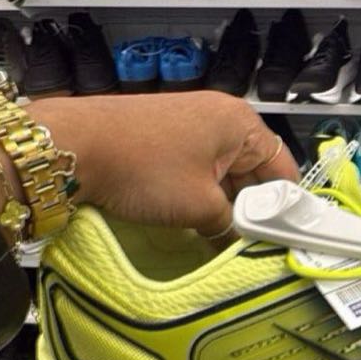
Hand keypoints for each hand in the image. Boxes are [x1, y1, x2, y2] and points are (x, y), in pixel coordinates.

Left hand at [30, 91, 299, 241]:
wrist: (74, 146)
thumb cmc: (144, 169)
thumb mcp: (199, 206)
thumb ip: (231, 225)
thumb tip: (242, 242)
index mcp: (240, 123)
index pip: (283, 166)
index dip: (287, 204)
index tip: (285, 237)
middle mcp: (221, 116)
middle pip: (254, 169)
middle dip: (253, 206)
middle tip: (254, 243)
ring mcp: (191, 122)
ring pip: (225, 171)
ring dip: (226, 203)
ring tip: (225, 238)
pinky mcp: (167, 134)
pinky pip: (199, 167)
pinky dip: (203, 193)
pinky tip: (198, 220)